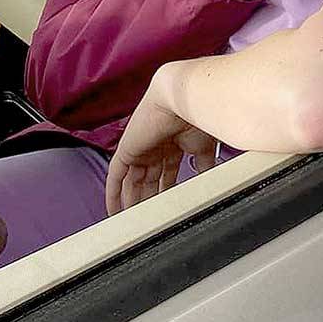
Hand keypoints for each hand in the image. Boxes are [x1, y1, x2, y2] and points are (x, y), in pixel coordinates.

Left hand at [106, 68, 217, 215]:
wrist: (185, 99)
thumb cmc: (199, 117)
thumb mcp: (204, 148)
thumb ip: (203, 165)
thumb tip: (208, 180)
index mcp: (173, 144)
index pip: (167, 172)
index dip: (166, 189)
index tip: (167, 205)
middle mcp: (155, 146)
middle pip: (148, 179)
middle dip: (147, 199)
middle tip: (146, 220)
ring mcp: (140, 148)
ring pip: (133, 180)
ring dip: (132, 200)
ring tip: (131, 221)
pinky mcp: (127, 149)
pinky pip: (116, 175)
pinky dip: (113, 193)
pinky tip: (114, 209)